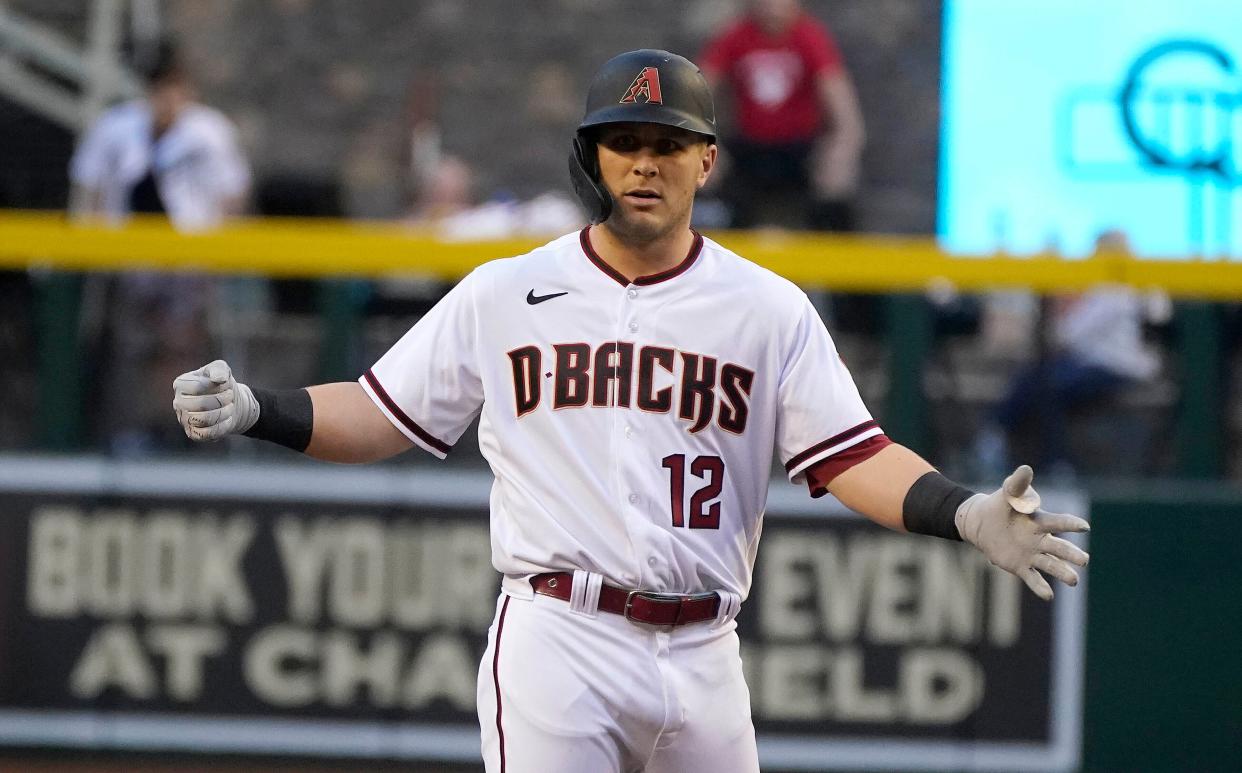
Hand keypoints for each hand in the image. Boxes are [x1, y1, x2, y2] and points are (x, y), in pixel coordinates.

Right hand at [172, 359, 258, 441]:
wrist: (231, 403)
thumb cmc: (222, 384)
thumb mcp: (222, 369)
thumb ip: (219, 369)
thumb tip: (218, 378)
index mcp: (180, 384)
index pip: (197, 387)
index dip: (216, 386)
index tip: (226, 384)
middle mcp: (178, 403)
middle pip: (201, 404)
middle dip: (221, 400)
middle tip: (230, 396)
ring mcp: (184, 420)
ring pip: (204, 420)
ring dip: (223, 412)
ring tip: (230, 406)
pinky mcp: (193, 434)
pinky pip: (207, 433)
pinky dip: (222, 425)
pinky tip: (227, 418)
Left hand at [955, 465, 1089, 599]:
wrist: (982, 523)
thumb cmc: (1000, 505)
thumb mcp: (1007, 493)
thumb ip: (1018, 484)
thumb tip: (1026, 469)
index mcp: (1040, 521)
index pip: (1058, 523)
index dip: (1070, 524)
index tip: (1084, 526)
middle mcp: (1040, 540)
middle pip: (1059, 548)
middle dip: (1071, 554)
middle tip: (1084, 560)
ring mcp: (1031, 555)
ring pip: (1051, 565)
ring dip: (1063, 573)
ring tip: (1074, 580)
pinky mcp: (1020, 566)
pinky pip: (1032, 578)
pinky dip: (1040, 587)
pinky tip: (1049, 596)